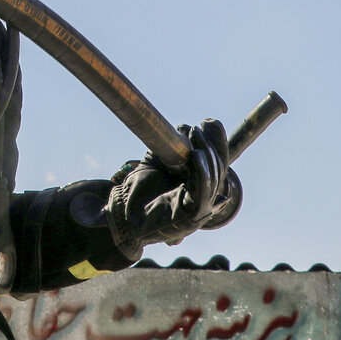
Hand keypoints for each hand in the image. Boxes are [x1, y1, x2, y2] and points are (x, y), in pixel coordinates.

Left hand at [104, 119, 241, 260]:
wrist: (122, 216)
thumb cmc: (137, 193)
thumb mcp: (154, 164)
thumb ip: (168, 148)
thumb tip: (182, 128)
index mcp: (196, 187)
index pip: (215, 163)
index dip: (216, 143)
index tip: (210, 122)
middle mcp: (202, 199)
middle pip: (219, 170)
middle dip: (213, 145)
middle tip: (201, 126)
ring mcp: (199, 210)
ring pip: (214, 179)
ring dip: (207, 154)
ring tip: (196, 135)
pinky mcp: (193, 217)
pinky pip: (203, 193)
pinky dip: (201, 172)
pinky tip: (196, 155)